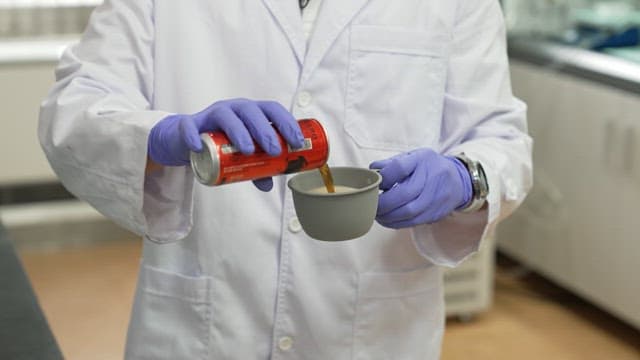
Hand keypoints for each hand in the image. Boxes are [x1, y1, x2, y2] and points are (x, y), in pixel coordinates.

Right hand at [147, 99, 304, 190]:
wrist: (186, 139)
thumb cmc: (221, 143)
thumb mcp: (241, 156)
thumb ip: (255, 169)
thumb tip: (269, 185)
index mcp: (250, 113)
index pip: (271, 109)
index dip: (286, 122)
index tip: (296, 141)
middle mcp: (233, 109)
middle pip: (251, 112)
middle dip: (265, 130)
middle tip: (274, 150)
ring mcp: (210, 114)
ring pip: (225, 116)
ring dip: (238, 131)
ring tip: (248, 150)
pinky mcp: (189, 124)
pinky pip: (189, 127)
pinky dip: (194, 136)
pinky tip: (199, 148)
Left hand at [369, 148, 472, 227]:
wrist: (458, 180)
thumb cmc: (427, 167)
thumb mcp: (412, 157)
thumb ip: (391, 163)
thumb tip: (372, 172)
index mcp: (422, 159)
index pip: (399, 167)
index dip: (384, 177)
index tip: (376, 183)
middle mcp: (432, 177)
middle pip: (404, 193)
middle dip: (383, 203)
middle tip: (371, 205)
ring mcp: (436, 197)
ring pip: (408, 212)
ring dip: (387, 216)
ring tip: (377, 214)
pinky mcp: (436, 213)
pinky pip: (413, 222)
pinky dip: (396, 223)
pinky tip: (387, 220)